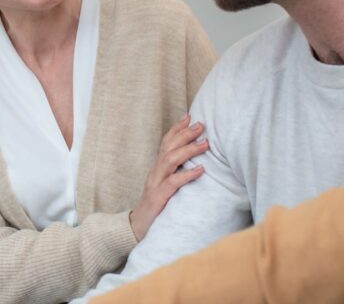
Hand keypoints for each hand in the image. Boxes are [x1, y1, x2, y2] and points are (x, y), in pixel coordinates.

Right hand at [129, 114, 208, 240]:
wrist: (138, 228)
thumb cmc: (157, 205)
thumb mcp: (166, 185)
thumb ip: (176, 172)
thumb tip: (196, 161)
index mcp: (157, 167)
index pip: (166, 142)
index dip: (176, 128)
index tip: (189, 116)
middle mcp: (155, 171)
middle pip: (168, 147)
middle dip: (185, 134)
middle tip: (201, 125)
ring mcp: (155, 183)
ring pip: (170, 160)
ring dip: (188, 150)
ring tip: (205, 144)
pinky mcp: (158, 197)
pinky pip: (173, 182)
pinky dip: (187, 174)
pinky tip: (200, 170)